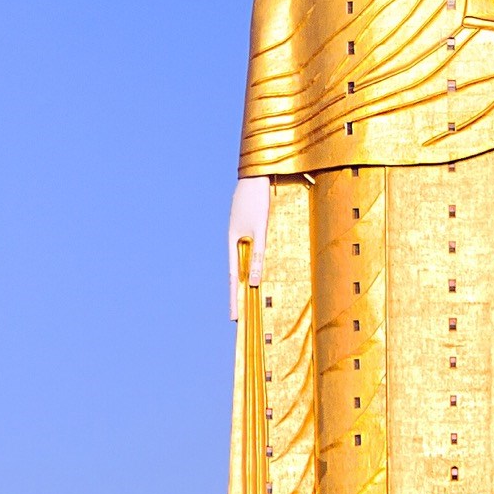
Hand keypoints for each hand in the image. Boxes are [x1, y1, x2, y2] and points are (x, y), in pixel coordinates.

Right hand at [227, 176, 270, 320]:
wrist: (255, 175)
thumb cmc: (258, 201)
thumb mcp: (260, 230)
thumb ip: (258, 255)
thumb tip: (254, 280)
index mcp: (233, 243)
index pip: (233, 278)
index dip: (234, 298)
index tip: (233, 318)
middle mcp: (233, 240)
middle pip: (234, 273)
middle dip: (236, 294)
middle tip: (236, 317)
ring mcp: (238, 233)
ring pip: (240, 261)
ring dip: (242, 278)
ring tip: (244, 296)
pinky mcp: (245, 225)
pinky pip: (246, 250)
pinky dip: (248, 263)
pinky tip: (250, 267)